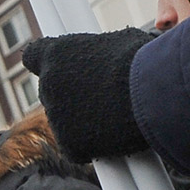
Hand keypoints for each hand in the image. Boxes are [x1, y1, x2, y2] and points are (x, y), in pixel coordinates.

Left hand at [18, 30, 155, 161]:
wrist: (156, 93)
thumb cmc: (145, 60)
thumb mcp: (119, 42)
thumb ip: (98, 50)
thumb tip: (109, 53)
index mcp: (56, 53)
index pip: (33, 55)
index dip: (50, 64)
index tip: (61, 69)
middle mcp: (48, 83)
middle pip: (52, 92)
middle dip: (71, 95)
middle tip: (102, 97)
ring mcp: (56, 116)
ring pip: (64, 121)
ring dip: (81, 120)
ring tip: (114, 114)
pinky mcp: (69, 144)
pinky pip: (76, 147)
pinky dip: (91, 145)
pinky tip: (113, 135)